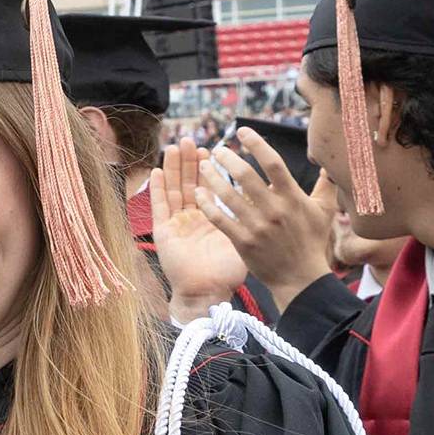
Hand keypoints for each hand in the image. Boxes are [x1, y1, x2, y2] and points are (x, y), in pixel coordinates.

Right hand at [148, 143, 246, 306]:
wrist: (209, 294)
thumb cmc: (228, 273)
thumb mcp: (247, 239)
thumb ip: (255, 218)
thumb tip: (276, 198)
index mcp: (213, 219)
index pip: (213, 186)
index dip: (214, 168)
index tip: (216, 149)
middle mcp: (194, 218)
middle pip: (190, 183)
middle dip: (191, 161)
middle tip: (194, 140)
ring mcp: (178, 224)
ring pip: (174, 190)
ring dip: (174, 168)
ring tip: (175, 147)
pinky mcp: (164, 233)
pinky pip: (159, 207)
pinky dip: (157, 189)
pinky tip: (157, 171)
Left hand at [197, 127, 332, 306]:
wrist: (300, 279)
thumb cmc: (311, 242)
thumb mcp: (325, 211)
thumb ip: (326, 184)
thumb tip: (330, 161)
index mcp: (293, 197)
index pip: (272, 162)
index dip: (255, 143)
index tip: (241, 131)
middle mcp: (274, 210)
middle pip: (245, 175)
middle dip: (227, 158)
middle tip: (217, 149)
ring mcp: (257, 227)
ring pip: (228, 196)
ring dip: (213, 177)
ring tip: (203, 166)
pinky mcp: (243, 243)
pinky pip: (220, 219)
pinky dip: (207, 204)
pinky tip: (198, 193)